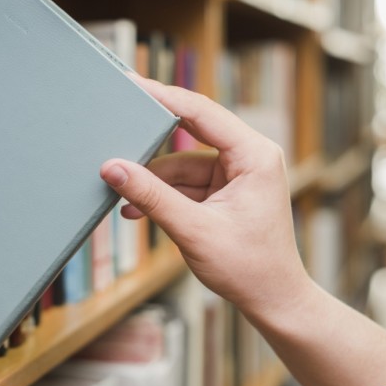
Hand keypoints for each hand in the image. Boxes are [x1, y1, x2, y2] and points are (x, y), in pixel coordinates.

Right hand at [100, 76, 308, 314]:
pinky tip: (134, 208)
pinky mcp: (224, 191)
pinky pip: (185, 183)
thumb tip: (113, 168)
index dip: (164, 97)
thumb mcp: (194, 230)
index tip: (132, 84)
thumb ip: (151, 197)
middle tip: (117, 126)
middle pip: (191, 132)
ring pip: (181, 163)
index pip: (202, 112)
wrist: (272, 300)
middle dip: (152, 138)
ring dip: (152, 180)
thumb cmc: (249, 268)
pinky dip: (162, 195)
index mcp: (255, 155)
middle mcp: (248, 157)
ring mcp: (235, 174)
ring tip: (119, 191)